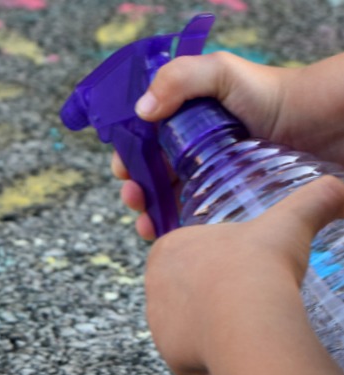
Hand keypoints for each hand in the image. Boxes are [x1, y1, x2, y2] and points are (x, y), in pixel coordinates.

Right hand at [114, 51, 343, 239]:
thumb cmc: (272, 95)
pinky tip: (167, 234)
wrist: (319, 125)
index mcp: (182, 124)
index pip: (143, 144)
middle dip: (134, 190)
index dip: (128, 158)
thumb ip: (179, 79)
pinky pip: (191, 220)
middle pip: (149, 176)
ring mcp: (206, 181)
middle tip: (135, 198)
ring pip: (166, 202)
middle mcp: (190, 153)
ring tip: (146, 223)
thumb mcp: (221, 72)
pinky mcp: (222, 203)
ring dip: (147, 215)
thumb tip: (141, 111)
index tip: (124, 171)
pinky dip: (173, 229)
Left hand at [144, 176, 343, 374]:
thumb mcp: (289, 223)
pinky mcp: (168, 356)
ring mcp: (158, 324)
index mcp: (167, 249)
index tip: (240, 271)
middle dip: (211, 298)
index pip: (187, 254)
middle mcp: (154, 286)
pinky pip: (190, 362)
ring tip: (244, 331)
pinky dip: (212, 363)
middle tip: (246, 303)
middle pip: (186, 293)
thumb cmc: (258, 266)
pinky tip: (236, 358)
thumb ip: (313, 201)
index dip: (215, 262)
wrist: (248, 318)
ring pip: (188, 328)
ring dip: (211, 330)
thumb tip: (341, 188)